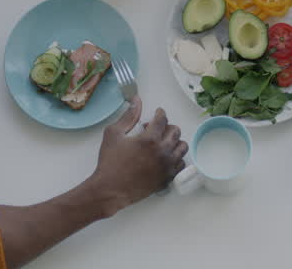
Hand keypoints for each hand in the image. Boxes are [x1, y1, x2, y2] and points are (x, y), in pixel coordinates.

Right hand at [86, 97, 186, 213]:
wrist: (110, 190)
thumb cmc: (110, 163)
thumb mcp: (114, 134)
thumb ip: (128, 116)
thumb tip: (136, 101)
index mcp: (150, 139)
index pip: (163, 119)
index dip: (160, 113)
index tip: (158, 113)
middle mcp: (162, 152)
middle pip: (176, 131)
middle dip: (167, 126)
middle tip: (156, 129)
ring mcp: (167, 166)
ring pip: (182, 147)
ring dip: (174, 142)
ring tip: (162, 142)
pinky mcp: (167, 178)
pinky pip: (180, 164)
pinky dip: (175, 158)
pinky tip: (165, 157)